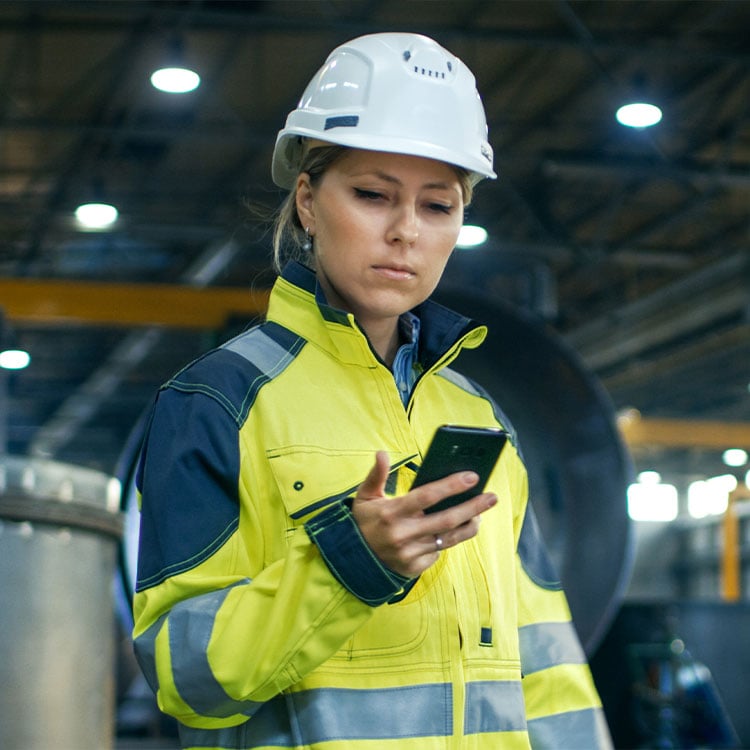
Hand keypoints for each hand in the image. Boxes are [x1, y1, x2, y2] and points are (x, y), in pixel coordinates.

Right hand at [351, 451, 496, 577]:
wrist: (352, 560)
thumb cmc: (363, 521)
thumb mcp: (364, 496)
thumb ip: (376, 475)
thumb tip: (382, 453)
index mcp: (391, 512)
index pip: (427, 496)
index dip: (452, 486)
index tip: (472, 476)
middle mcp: (403, 534)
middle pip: (447, 519)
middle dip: (473, 507)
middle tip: (492, 497)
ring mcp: (410, 553)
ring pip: (449, 539)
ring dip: (469, 525)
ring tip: (481, 514)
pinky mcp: (414, 568)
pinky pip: (438, 552)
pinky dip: (447, 540)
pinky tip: (453, 530)